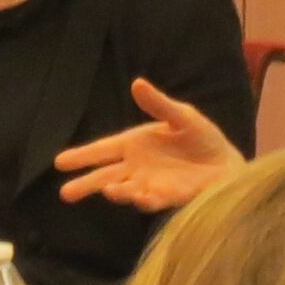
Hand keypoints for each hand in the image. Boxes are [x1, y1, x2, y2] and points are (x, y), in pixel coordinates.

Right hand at [55, 78, 241, 212]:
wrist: (225, 162)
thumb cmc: (201, 138)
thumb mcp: (182, 115)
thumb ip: (159, 104)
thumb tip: (137, 83)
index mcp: (135, 143)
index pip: (103, 150)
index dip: (82, 156)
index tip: (59, 162)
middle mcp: (136, 166)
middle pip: (105, 176)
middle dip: (86, 184)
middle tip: (65, 193)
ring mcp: (149, 184)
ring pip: (125, 190)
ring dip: (116, 192)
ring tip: (108, 190)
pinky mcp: (167, 197)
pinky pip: (152, 200)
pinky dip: (145, 200)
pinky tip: (140, 197)